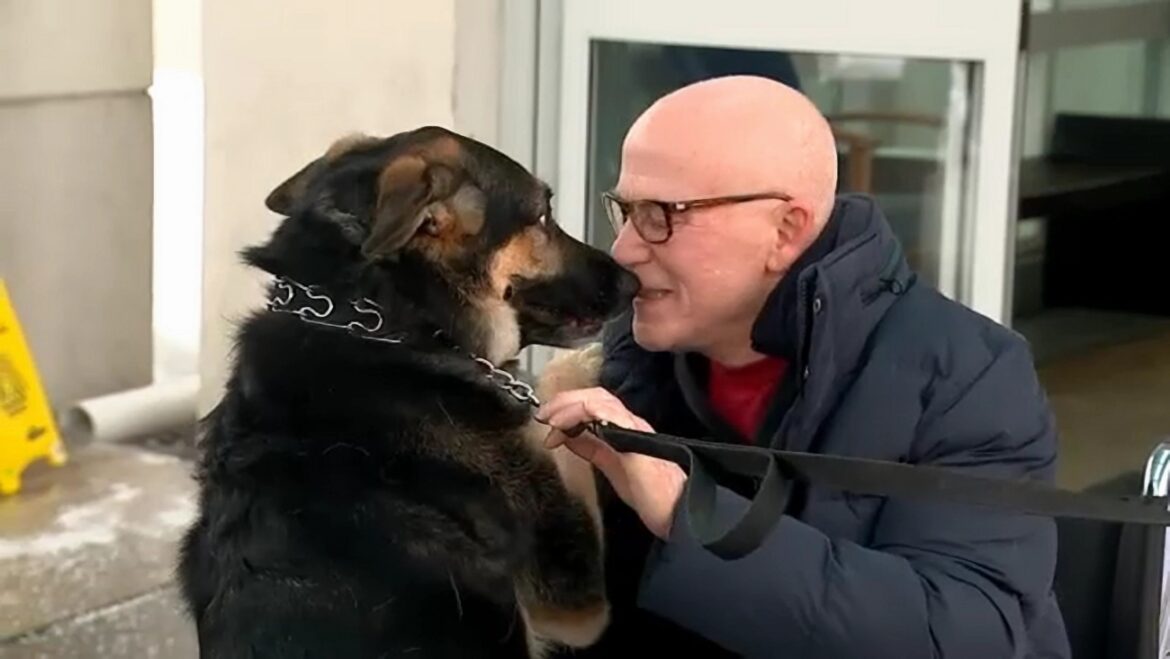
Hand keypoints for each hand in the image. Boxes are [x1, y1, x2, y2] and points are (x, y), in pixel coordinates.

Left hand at [535, 387, 685, 539]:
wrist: (680, 512)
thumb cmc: (653, 495)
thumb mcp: (612, 467)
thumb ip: (592, 448)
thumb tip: (567, 436)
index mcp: (627, 429)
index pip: (596, 403)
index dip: (568, 406)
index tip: (547, 423)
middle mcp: (631, 423)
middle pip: (595, 395)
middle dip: (564, 400)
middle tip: (543, 414)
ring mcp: (634, 429)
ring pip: (598, 400)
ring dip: (568, 406)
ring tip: (550, 419)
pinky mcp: (634, 440)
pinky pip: (607, 414)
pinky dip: (581, 413)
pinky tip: (566, 427)